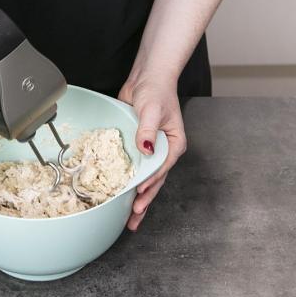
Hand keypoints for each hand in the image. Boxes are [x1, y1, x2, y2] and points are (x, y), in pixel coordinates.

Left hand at [118, 72, 186, 230]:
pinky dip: (128, 181)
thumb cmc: (156, 89)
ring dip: (138, 198)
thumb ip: (148, 130)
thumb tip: (146, 148)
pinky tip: (121, 195)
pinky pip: (133, 167)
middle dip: (145, 200)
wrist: (147, 77)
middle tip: (134, 217)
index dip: (150, 183)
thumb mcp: (153, 109)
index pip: (161, 168)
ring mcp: (150, 150)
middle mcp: (163, 151)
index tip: (139, 194)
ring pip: (145, 179)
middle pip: (155, 181)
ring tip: (130, 219)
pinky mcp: (138, 147)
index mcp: (174, 144)